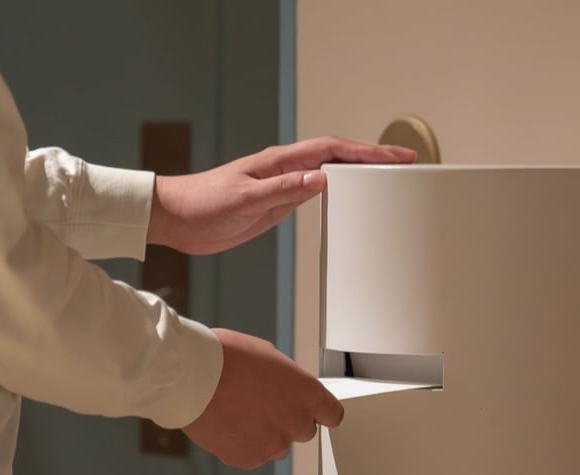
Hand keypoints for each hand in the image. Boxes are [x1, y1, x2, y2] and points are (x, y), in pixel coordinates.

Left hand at [147, 136, 416, 255]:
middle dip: (373, 158)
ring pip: (330, 174)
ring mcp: (282, 186)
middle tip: (404, 163)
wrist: (175, 219)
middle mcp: (285, 170)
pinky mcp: (276, 204)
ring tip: (388, 178)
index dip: (367, 151)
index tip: (395, 155)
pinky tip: (350, 200)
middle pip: (338, 157)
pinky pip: (315, 194)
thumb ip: (283, 190)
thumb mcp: (245, 198)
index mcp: (279, 163)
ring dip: (360, 174)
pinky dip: (339, 194)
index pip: (332, 150)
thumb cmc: (201, 204)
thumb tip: (320, 179)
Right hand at [183, 328, 342, 468]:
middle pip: (304, 431)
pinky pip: (251, 455)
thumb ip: (287, 381)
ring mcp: (273, 444)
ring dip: (265, 434)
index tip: (316, 414)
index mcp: (307, 394)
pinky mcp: (248, 458)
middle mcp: (296, 422)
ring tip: (239, 413)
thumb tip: (285, 390)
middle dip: (288, 421)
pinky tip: (226, 424)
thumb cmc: (227, 358)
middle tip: (263, 406)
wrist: (191, 377)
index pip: (332, 414)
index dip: (321, 413)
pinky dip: (241, 444)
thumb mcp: (270, 357)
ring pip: (276, 446)